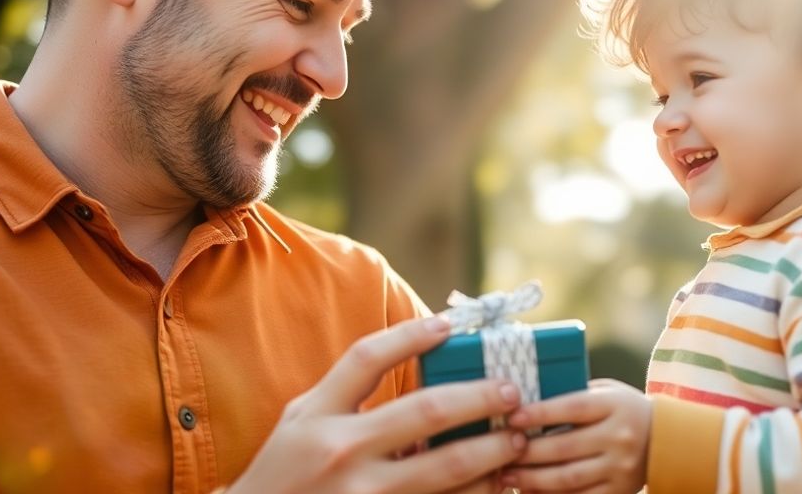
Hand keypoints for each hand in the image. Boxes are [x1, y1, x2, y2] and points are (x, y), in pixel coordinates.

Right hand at [226, 316, 526, 493]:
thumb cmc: (283, 474)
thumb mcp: (300, 423)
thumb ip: (345, 395)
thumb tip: (410, 360)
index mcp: (318, 417)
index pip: (367, 359)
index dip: (411, 336)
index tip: (448, 325)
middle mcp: (341, 453)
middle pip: (427, 412)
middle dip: (480, 398)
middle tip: (512, 392)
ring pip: (445, 469)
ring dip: (491, 453)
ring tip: (518, 441)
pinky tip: (495, 484)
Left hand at [499, 379, 650, 493]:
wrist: (668, 441)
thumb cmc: (623, 409)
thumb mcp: (606, 392)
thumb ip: (574, 394)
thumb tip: (526, 399)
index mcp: (614, 406)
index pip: (572, 408)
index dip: (539, 414)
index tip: (512, 418)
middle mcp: (619, 437)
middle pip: (565, 447)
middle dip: (527, 452)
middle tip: (499, 453)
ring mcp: (621, 468)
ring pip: (569, 478)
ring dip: (533, 479)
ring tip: (507, 477)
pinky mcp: (620, 492)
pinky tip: (531, 492)